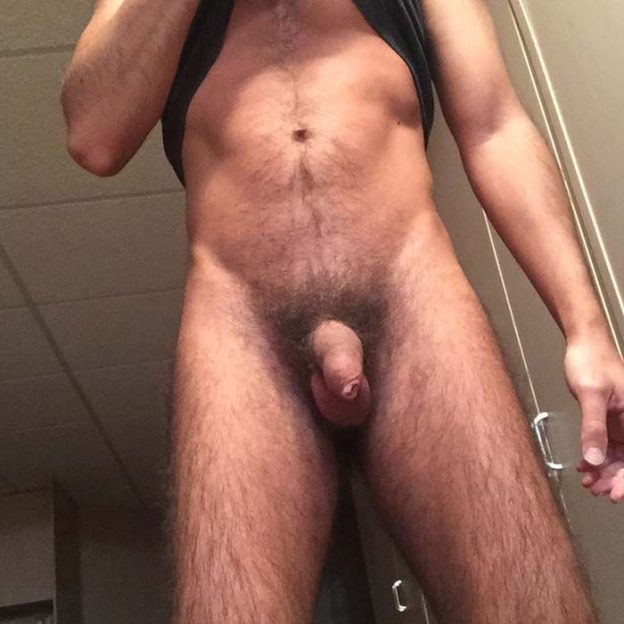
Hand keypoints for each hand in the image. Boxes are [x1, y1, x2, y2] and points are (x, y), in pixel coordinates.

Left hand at [563, 335, 623, 501]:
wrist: (583, 344)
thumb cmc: (591, 361)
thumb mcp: (590, 395)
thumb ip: (593, 427)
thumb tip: (593, 458)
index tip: (616, 493)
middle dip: (615, 478)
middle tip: (596, 490)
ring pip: (620, 456)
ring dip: (605, 471)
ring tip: (588, 482)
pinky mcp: (612, 420)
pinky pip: (608, 445)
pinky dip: (597, 457)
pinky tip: (584, 467)